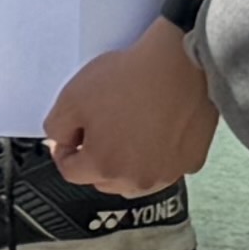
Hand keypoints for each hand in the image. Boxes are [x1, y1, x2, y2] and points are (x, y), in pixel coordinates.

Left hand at [45, 20, 218, 198]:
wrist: (179, 68)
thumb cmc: (127, 82)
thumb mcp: (70, 98)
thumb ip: (57, 127)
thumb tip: (62, 141)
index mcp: (105, 167)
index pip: (71, 172)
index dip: (63, 149)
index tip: (68, 133)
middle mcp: (138, 181)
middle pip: (103, 179)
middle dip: (94, 157)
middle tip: (97, 126)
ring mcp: (168, 175)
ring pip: (135, 177)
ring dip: (125, 161)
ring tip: (126, 128)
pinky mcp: (191, 162)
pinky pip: (165, 166)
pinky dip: (156, 154)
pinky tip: (154, 128)